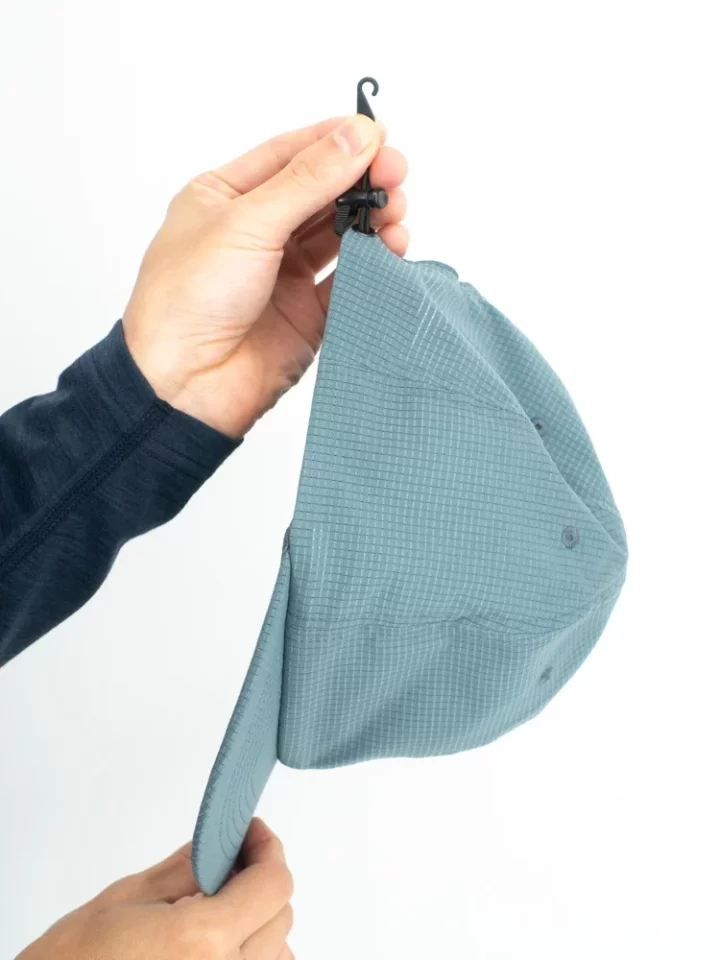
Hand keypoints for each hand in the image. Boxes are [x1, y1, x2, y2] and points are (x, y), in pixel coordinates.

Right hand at [17, 819, 293, 959]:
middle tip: (233, 859)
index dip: (267, 849)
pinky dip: (254, 956)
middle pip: (281, 916)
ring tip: (224, 906)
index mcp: (203, 940)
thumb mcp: (128, 898)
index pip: (274, 884)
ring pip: (279, 953)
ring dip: (262, 923)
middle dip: (262, 880)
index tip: (251, 832)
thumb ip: (187, 867)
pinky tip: (221, 944)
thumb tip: (223, 843)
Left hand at [123, 114, 408, 437]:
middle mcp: (255, 233)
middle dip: (361, 181)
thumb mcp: (247, 223)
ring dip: (372, 222)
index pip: (290, 155)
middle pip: (321, 193)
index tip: (378, 135)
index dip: (335, 141)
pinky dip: (373, 265)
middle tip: (396, 176)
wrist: (184, 388)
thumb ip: (308, 180)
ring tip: (396, 217)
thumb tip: (358, 135)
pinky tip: (391, 252)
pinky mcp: (307, 315)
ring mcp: (282, 275)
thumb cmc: (188, 301)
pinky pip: (349, 281)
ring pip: (341, 235)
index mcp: (225, 199)